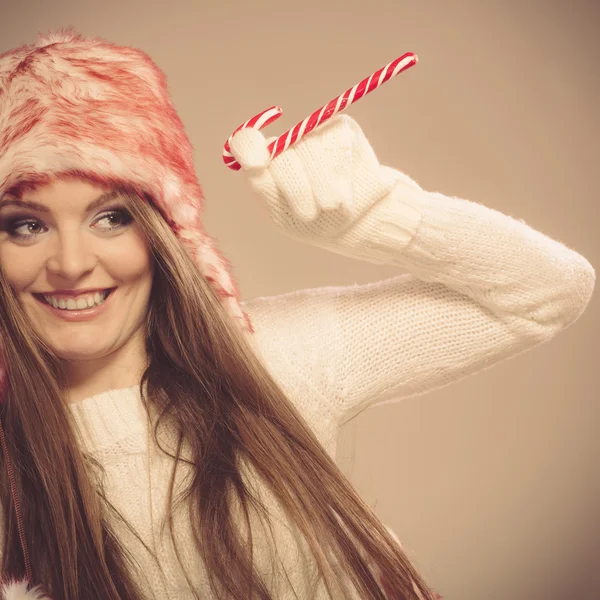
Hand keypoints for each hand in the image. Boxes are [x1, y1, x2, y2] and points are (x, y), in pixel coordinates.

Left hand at [228, 115, 412, 242]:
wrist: (356, 223)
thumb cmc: (313, 222)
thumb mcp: (283, 214)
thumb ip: (264, 186)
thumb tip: (255, 160)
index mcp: (265, 163)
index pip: (246, 143)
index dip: (249, 149)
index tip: (258, 164)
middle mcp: (285, 143)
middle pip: (283, 154)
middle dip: (297, 189)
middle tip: (308, 215)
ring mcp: (313, 132)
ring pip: (310, 149)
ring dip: (323, 187)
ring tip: (331, 207)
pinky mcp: (341, 128)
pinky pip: (337, 147)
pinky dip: (341, 175)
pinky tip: (346, 192)